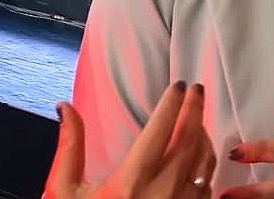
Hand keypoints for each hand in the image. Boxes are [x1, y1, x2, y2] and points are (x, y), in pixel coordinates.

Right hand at [44, 82, 215, 198]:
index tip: (178, 85)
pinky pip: (208, 186)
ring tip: (198, 117)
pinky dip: (206, 164)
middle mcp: (161, 192)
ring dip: (204, 134)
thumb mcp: (66, 192)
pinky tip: (199, 154)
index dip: (172, 103)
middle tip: (196, 89)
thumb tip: (65, 107)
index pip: (160, 128)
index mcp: (130, 181)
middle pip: (189, 138)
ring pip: (204, 161)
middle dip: (195, 108)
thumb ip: (70, 147)